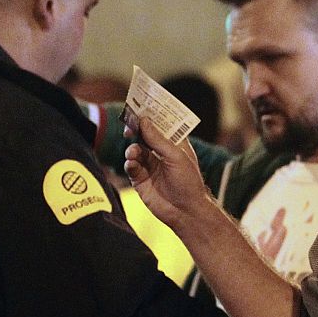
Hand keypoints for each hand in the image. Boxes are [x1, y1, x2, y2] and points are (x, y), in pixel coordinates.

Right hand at [123, 116, 210, 231]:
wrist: (185, 211)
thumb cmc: (189, 182)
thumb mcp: (176, 156)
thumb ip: (158, 139)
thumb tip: (143, 120)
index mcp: (174, 144)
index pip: (160, 124)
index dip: (150, 115)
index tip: (139, 105)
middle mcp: (161, 152)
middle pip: (144, 135)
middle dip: (135, 130)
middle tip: (128, 127)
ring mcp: (150, 165)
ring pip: (134, 149)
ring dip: (132, 149)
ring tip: (133, 153)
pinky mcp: (140, 178)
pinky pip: (130, 165)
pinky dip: (130, 163)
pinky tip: (133, 165)